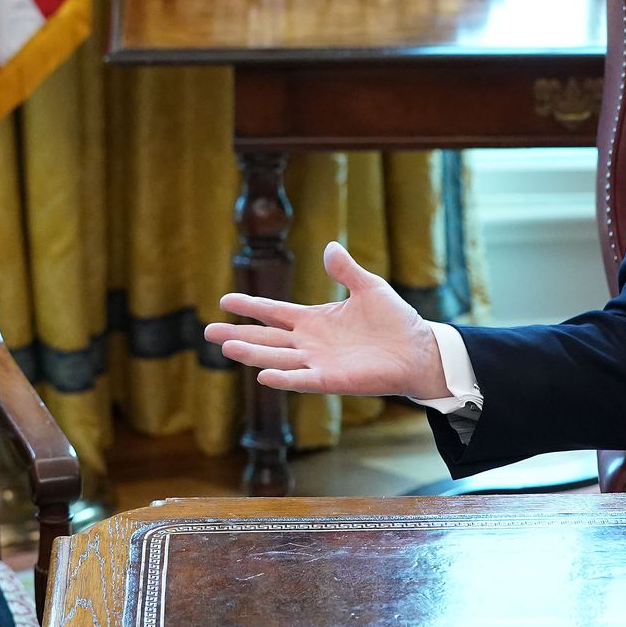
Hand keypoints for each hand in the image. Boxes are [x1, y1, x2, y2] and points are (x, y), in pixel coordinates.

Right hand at [205, 241, 449, 398]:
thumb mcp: (369, 287)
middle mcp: (310, 343)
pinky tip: (263, 375)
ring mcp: (318, 363)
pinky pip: (302, 379)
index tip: (224, 301)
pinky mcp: (332, 379)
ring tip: (226, 347)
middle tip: (207, 332)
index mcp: (314, 320)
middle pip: (266, 339)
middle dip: (237, 334)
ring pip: (277, 358)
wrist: (418, 350)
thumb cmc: (395, 321)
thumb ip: (346, 270)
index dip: (250, 307)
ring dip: (252, 354)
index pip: (274, 313)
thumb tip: (329, 247)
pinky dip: (283, 378)